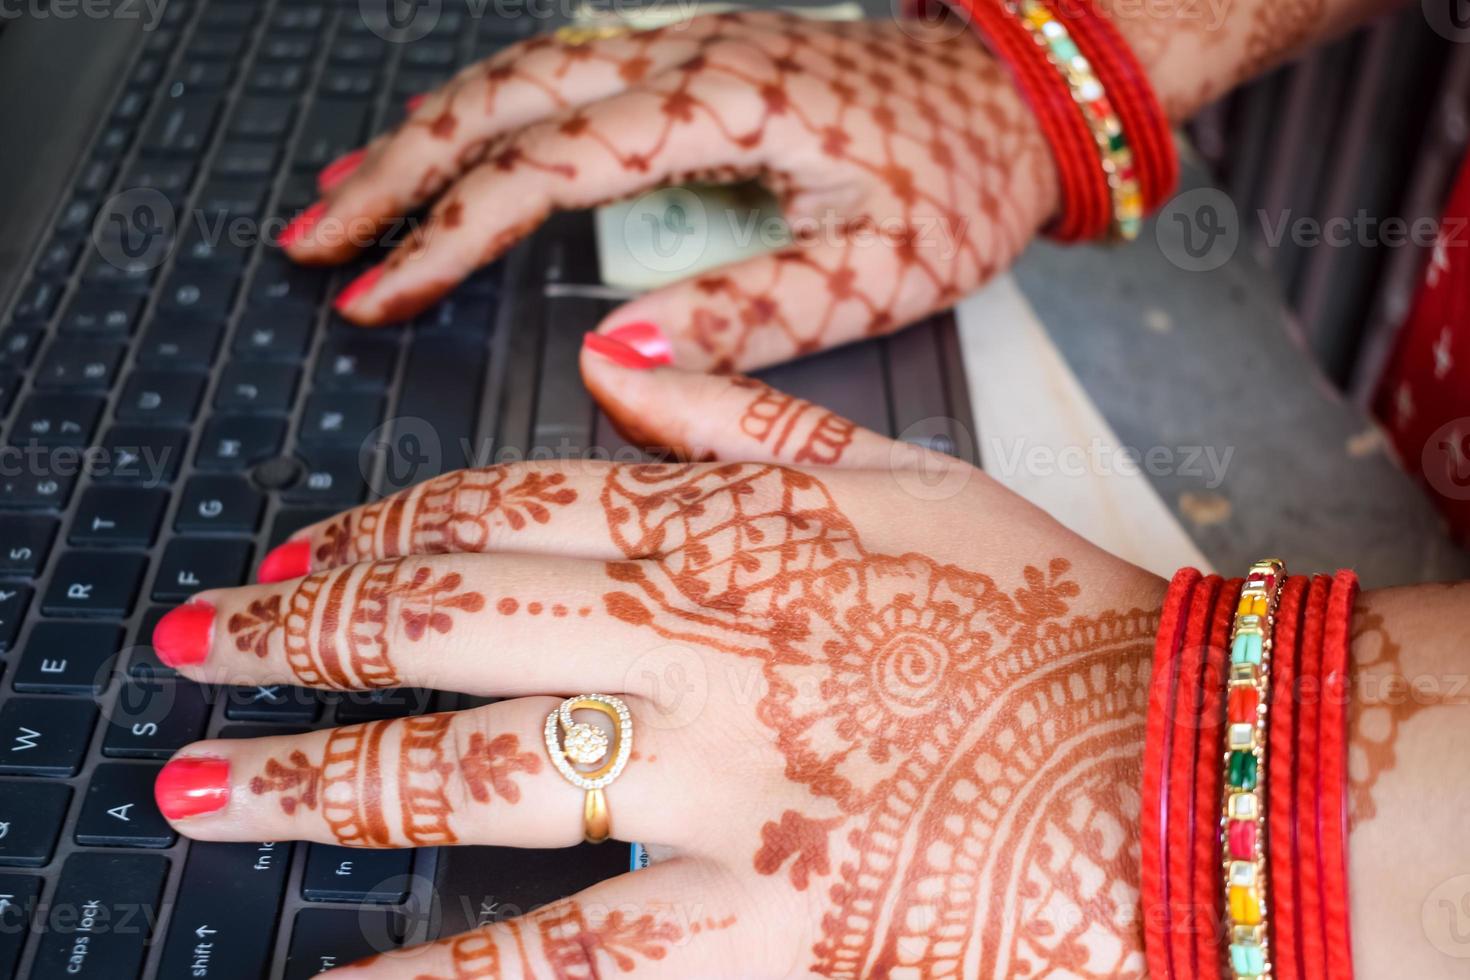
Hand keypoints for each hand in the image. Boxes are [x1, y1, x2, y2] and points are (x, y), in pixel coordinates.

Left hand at [153, 361, 1160, 977]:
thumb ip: (747, 412)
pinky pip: (563, 956)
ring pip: (460, 772)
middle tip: (192, 642)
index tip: (295, 553)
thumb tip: (614, 364)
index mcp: (716, 529)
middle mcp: (682, 641)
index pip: (493, 509)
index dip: (374, 527)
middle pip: (441, 621)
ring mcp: (705, 779)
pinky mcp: (754, 914)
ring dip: (313, 779)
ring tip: (197, 792)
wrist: (1167, 755)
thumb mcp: (899, 470)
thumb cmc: (1038, 606)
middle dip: (296, 633)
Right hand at [282, 11, 1056, 370]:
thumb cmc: (960, 183)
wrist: (1015, 97)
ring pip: (519, 72)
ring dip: (422, 132)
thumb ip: (744, 314)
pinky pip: (564, 70)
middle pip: (500, 99)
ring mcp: (689, 48)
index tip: (373, 295)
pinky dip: (488, 110)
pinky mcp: (697, 59)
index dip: (446, 236)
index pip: (543, 171)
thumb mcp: (871, 272)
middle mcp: (690, 61)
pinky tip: (452, 142)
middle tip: (312, 242)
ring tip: (344, 195)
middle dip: (393, 173)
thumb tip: (613, 357)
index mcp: (725, 110)